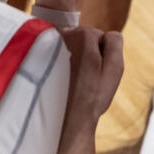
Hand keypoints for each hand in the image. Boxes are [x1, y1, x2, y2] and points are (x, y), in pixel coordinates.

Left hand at [55, 26, 123, 153]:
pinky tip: (60, 81)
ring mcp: (48, 45)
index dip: (101, 54)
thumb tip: (109, 33)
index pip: (98, 36)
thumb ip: (115, 43)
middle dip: (86, 54)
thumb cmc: (92, 96)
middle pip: (82, 39)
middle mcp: (63, 35)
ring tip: (71, 81)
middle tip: (85, 78)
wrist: (68, 120)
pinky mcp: (38, 56)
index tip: (96, 71)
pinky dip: (58, 64)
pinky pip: (54, 55)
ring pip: (68, 47)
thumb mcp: (114, 68)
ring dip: (72, 59)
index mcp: (83, 35)